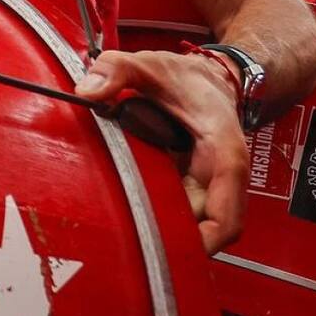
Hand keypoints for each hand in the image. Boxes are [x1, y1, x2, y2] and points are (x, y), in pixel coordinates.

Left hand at [76, 48, 247, 253]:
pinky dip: (159, 217)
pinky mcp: (194, 187)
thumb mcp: (150, 64)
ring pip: (195, 227)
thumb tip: (88, 90)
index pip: (228, 215)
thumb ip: (118, 70)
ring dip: (166, 233)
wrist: (209, 77)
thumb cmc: (188, 77)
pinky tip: (130, 214)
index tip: (174, 252)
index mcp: (223, 152)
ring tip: (126, 232)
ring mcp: (209, 184)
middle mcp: (222, 175)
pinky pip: (181, 214)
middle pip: (208, 230)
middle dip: (175, 242)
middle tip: (132, 244)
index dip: (206, 241)